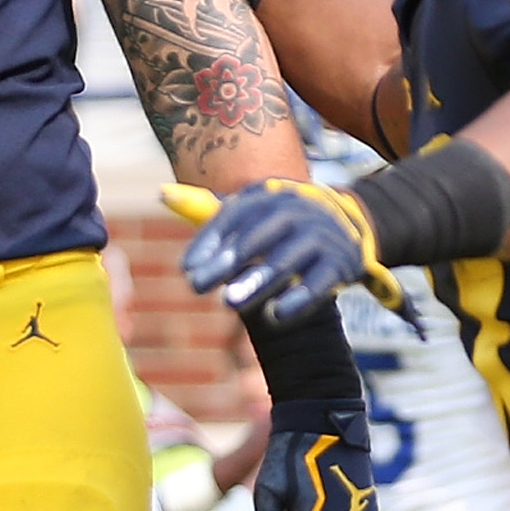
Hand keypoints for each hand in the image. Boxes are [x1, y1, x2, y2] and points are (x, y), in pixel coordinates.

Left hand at [164, 180, 408, 324]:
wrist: (347, 224)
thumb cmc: (279, 224)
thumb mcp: (249, 211)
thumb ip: (207, 208)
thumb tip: (162, 194)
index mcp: (267, 195)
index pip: (233, 216)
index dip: (208, 241)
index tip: (187, 268)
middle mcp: (294, 210)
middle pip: (258, 235)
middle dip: (228, 262)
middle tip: (197, 286)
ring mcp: (320, 234)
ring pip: (287, 258)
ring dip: (257, 280)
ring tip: (229, 303)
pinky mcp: (341, 261)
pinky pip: (320, 281)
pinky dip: (299, 298)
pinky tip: (277, 316)